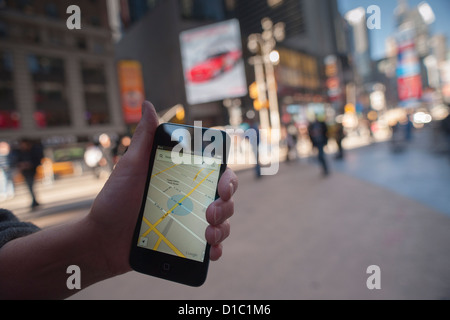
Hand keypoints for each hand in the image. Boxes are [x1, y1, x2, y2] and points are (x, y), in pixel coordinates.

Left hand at [87, 101, 237, 275]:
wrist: (101, 240)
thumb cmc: (115, 200)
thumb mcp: (130, 167)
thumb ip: (144, 138)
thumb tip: (148, 105)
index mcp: (183, 179)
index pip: (216, 175)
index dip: (228, 180)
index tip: (223, 186)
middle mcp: (190, 199)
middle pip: (225, 199)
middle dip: (226, 205)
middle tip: (211, 212)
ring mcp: (190, 223)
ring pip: (222, 222)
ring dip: (223, 228)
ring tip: (208, 235)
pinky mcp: (186, 245)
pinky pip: (210, 247)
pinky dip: (216, 249)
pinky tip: (210, 251)